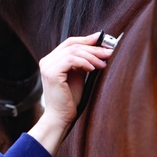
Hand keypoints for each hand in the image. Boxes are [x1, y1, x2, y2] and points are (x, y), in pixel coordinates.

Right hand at [27, 33, 113, 154]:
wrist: (60, 117)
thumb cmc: (70, 99)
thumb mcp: (78, 76)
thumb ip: (83, 62)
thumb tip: (98, 49)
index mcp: (51, 60)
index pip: (69, 43)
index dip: (86, 39)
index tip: (103, 40)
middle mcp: (47, 60)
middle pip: (72, 45)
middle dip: (93, 47)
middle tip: (109, 52)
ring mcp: (47, 66)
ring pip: (73, 51)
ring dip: (92, 55)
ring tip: (103, 63)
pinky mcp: (51, 72)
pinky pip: (71, 60)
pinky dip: (84, 62)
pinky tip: (93, 68)